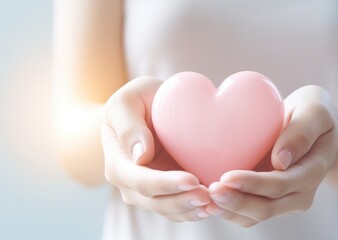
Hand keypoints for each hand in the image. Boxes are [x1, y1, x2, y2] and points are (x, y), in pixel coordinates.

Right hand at [102, 77, 210, 221]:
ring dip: (193, 210)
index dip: (166, 184)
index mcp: (118, 164)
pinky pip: (182, 209)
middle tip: (209, 196)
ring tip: (217, 204)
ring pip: (171, 210)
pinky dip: (198, 210)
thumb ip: (128, 126)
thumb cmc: (136, 102)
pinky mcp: (169, 193)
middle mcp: (131, 185)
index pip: (141, 181)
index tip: (191, 180)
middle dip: (183, 201)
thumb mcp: (126, 102)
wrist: (147, 110)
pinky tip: (217, 206)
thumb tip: (140, 156)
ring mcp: (151, 193)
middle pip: (157, 202)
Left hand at [206, 85, 337, 226]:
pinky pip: (247, 213)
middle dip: (237, 202)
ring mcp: (284, 200)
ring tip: (203, 199)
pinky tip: (207, 199)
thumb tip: (281, 162)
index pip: (282, 185)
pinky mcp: (269, 199)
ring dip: (229, 210)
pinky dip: (228, 209)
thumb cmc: (313, 113)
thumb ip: (301, 132)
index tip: (227, 177)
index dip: (254, 184)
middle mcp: (300, 193)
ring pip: (255, 216)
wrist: (315, 129)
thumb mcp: (315, 111)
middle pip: (267, 208)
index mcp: (312, 171)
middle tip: (209, 190)